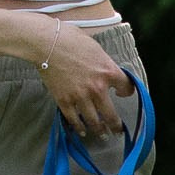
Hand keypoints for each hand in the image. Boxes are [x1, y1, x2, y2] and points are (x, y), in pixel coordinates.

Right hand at [30, 16, 133, 137]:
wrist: (47, 43)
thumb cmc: (72, 39)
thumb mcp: (97, 49)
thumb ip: (105, 64)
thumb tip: (109, 72)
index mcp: (108, 72)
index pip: (126, 87)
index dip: (127, 92)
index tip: (124, 94)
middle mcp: (97, 88)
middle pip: (111, 114)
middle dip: (116, 125)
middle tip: (118, 131)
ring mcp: (80, 96)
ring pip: (93, 121)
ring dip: (99, 130)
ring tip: (103, 135)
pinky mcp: (64, 100)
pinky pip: (73, 119)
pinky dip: (78, 127)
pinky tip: (82, 131)